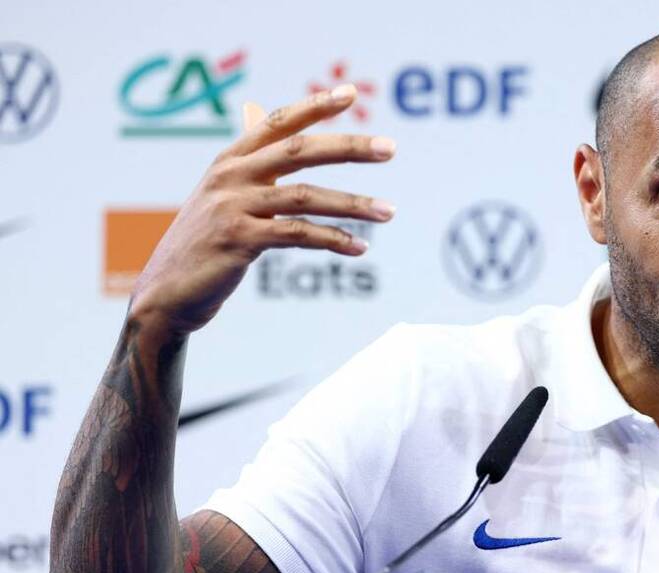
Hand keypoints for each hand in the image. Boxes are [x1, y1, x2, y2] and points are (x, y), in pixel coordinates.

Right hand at [127, 84, 396, 338]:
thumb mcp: (222, 192)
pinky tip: (360, 248)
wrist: (166, 291)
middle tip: (391, 148)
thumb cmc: (203, 241)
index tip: (350, 92)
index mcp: (230, 160)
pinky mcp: (238, 240)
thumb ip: (248, 158)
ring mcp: (232, 206)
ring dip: (354, 204)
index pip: (278, 122)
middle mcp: (231, 176)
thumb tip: (255, 110)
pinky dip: (333, 239)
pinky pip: (298, 234)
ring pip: (306, 195)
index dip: (314, 105)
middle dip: (349, 147)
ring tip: (390, 211)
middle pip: (299, 151)